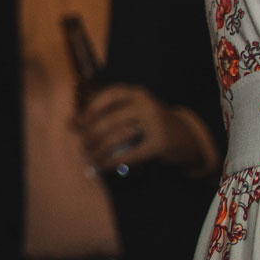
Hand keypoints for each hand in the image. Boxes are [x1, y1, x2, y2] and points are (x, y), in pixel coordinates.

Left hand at [75, 84, 196, 171]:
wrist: (187, 137)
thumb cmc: (150, 123)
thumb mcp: (134, 111)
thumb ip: (108, 113)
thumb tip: (73, 122)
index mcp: (136, 93)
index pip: (107, 96)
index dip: (89, 110)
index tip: (76, 123)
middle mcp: (145, 104)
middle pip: (108, 120)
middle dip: (91, 135)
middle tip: (83, 146)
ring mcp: (154, 123)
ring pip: (116, 137)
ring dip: (99, 150)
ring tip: (91, 157)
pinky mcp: (159, 143)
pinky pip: (129, 154)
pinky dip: (112, 161)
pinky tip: (103, 166)